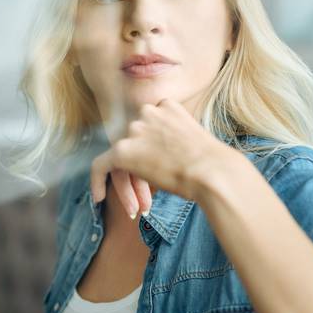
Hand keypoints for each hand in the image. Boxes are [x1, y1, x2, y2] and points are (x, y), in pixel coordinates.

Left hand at [91, 98, 230, 217]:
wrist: (214, 173)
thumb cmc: (214, 164)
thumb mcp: (195, 138)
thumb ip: (174, 137)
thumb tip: (161, 154)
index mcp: (166, 105)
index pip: (149, 125)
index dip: (151, 148)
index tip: (157, 165)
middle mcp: (147, 112)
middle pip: (135, 140)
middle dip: (141, 165)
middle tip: (148, 192)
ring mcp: (134, 130)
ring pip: (121, 155)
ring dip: (127, 183)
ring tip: (134, 206)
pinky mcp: (122, 150)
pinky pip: (100, 165)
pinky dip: (97, 182)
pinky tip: (98, 198)